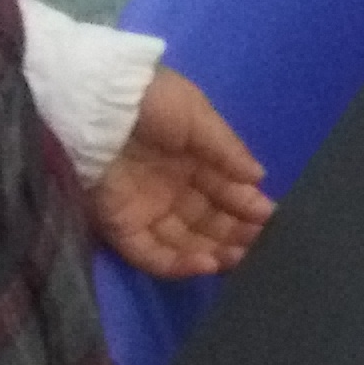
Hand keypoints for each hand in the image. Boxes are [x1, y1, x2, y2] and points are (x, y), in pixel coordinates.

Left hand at [88, 68, 271, 280]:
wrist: (94, 101)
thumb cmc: (150, 100)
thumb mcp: (197, 115)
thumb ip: (227, 150)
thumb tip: (258, 179)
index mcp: (191, 158)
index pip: (224, 191)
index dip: (247, 205)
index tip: (269, 218)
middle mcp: (170, 187)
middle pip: (208, 221)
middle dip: (235, 234)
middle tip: (260, 244)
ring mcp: (145, 209)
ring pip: (184, 243)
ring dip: (214, 253)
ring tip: (240, 258)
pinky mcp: (120, 226)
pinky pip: (151, 254)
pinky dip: (178, 264)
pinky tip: (207, 263)